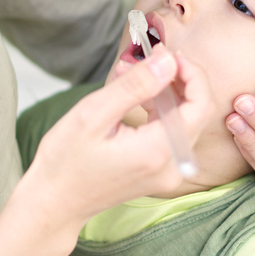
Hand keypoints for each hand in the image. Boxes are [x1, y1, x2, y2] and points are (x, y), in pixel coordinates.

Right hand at [21, 45, 213, 235]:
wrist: (55, 201)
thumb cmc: (65, 161)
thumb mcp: (93, 114)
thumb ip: (134, 86)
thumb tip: (167, 61)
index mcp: (157, 152)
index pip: (199, 105)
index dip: (191, 74)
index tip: (167, 54)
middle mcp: (171, 166)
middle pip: (195, 112)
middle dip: (175, 79)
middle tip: (147, 58)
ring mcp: (168, 172)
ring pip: (183, 120)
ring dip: (164, 93)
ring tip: (129, 74)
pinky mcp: (160, 173)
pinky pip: (171, 133)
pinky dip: (157, 110)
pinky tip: (133, 98)